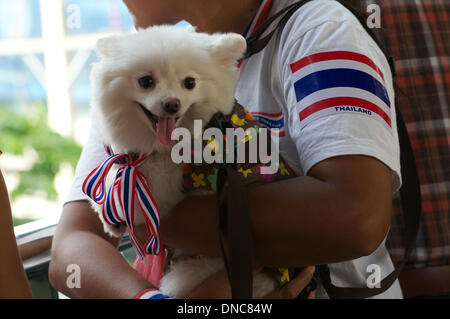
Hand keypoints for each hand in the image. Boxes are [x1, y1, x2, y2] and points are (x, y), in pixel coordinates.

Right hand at [185, 266, 315, 298]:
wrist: (190, 309)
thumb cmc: (204, 298)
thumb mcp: (223, 280)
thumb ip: (244, 268)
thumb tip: (262, 256)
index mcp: (255, 305)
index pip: (287, 294)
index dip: (301, 281)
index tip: (310, 268)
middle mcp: (257, 309)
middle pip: (288, 304)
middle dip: (304, 294)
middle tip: (313, 284)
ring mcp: (251, 309)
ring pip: (280, 306)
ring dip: (292, 298)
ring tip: (303, 289)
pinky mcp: (245, 307)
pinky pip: (268, 305)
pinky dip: (278, 299)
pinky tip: (278, 293)